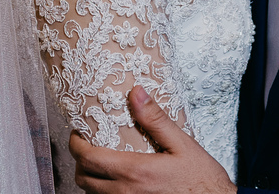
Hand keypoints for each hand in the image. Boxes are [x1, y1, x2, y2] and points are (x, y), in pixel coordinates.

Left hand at [70, 85, 236, 193]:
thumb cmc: (202, 180)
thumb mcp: (182, 144)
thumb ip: (155, 119)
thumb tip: (136, 94)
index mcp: (135, 171)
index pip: (88, 159)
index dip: (76, 145)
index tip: (79, 134)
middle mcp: (125, 193)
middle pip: (83, 179)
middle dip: (80, 161)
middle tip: (88, 146)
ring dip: (91, 179)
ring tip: (101, 163)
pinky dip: (103, 192)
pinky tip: (116, 181)